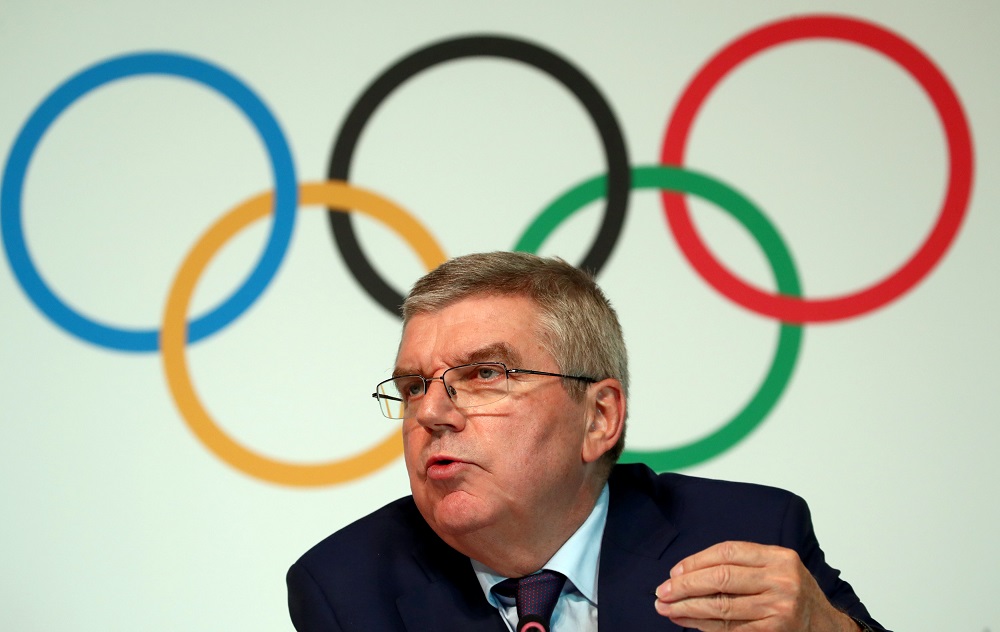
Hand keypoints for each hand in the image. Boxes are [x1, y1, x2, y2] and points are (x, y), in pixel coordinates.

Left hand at [653, 541, 856, 630]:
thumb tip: (689, 572)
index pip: (728, 552)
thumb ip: (744, 565)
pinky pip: (729, 628)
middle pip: (721, 578)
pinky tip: (688, 622)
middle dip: (686, 585)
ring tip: (666, 608)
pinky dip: (704, 625)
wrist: (827, 626)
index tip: (675, 572)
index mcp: (779, 557)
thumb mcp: (778, 567)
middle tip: (662, 591)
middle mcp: (781, 580)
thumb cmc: (794, 593)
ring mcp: (778, 608)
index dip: (696, 561)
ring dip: (688, 608)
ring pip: (721, 607)